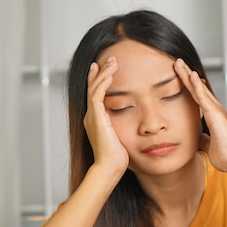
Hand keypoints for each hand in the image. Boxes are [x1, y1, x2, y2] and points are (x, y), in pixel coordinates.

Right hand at [84, 56, 128, 174]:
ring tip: (112, 61)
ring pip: (95, 87)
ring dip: (104, 73)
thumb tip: (135, 123)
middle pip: (93, 87)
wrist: (109, 167)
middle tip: (110, 58)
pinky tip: (110, 74)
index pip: (96, 94)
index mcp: (96, 119)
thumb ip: (123, 127)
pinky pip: (97, 95)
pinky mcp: (96, 118)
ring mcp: (92, 116)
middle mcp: (91, 116)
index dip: (99, 79)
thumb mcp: (122, 137)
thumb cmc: (117, 158)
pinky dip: (103, 83)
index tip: (107, 68)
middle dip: (102, 71)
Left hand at [174, 58, 226, 173]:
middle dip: (187, 75)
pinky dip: (196, 84)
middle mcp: (216, 110)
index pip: (198, 97)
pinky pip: (203, 96)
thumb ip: (204, 140)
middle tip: (178, 63)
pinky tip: (191, 75)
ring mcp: (216, 110)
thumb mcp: (210, 146)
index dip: (189, 86)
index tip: (181, 76)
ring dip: (189, 75)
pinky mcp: (215, 113)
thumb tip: (199, 139)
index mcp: (214, 116)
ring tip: (179, 63)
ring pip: (199, 88)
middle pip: (198, 88)